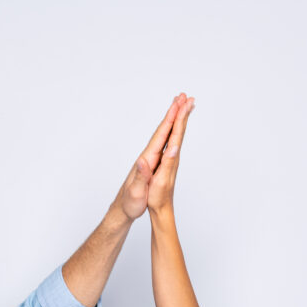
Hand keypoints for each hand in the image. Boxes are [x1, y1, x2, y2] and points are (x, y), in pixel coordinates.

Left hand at [114, 94, 189, 219]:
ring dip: (173, 120)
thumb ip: (139, 176)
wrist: (123, 209)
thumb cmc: (130, 203)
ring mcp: (150, 159)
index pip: (160, 136)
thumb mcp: (135, 192)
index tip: (178, 105)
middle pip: (163, 131)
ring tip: (181, 106)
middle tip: (183, 97)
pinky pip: (164, 143)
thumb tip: (142, 160)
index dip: (170, 120)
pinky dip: (170, 133)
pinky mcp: (152, 164)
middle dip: (173, 113)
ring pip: (164, 135)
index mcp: (146, 160)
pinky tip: (174, 129)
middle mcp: (148, 156)